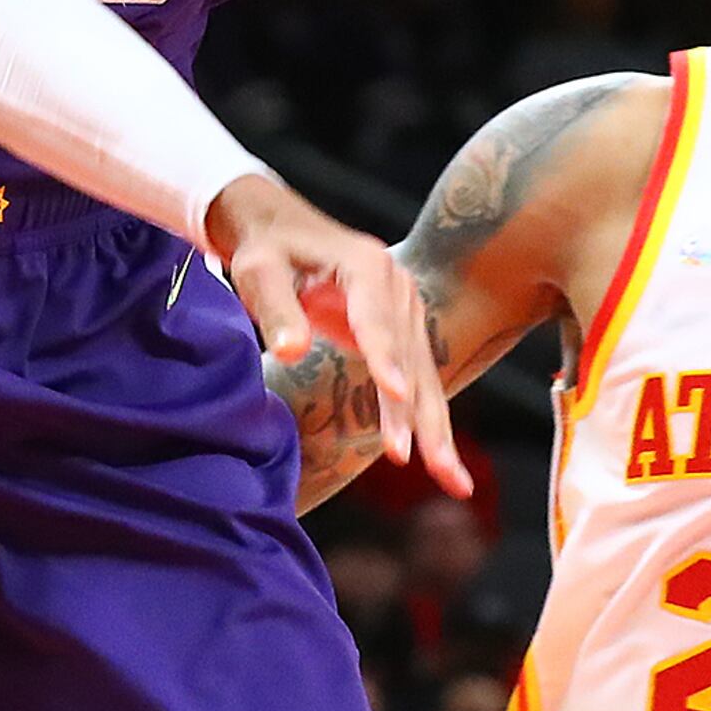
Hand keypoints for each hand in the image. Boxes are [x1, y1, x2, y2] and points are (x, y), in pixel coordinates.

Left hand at [205, 174, 469, 496]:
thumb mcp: (259, 272)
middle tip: (427, 462)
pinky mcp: (402, 333)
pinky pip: (416, 382)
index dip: (386, 356)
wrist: (281, 229)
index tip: (395, 394)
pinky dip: (425, 422)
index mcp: (365, 265)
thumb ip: (276, 310)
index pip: (377, 318)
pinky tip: (439, 462)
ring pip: (423, 378)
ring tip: (452, 481)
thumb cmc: (266, 251)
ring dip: (434, 431)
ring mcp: (405, 312)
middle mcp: (397, 288)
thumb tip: (291, 350)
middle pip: (411, 357)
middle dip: (421, 414)